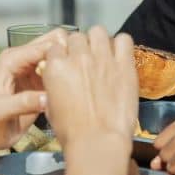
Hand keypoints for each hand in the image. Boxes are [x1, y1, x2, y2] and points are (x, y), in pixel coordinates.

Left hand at [0, 29, 69, 150]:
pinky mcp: (42, 80)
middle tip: (77, 77)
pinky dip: (69, 74)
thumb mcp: (0, 112)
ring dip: (70, 63)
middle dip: (68, 54)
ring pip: (61, 52)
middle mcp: (24, 58)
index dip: (61, 54)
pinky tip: (73, 89)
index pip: (45, 46)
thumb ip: (22, 103)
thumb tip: (47, 98)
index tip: (73, 72)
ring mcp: (34, 68)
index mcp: (12, 59)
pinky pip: (61, 68)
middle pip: (56, 41)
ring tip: (77, 83)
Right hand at [40, 26, 137, 145]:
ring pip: (98, 32)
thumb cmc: (71, 132)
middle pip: (77, 37)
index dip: (62, 54)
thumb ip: (53, 85)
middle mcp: (78, 57)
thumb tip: (58, 78)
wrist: (97, 142)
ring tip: (102, 56)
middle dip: (80, 47)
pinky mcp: (124, 64)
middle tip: (86, 62)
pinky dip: (121, 45)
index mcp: (56, 66)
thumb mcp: (50, 107)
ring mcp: (102, 58)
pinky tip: (120, 57)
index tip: (67, 63)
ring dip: (98, 41)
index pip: (56, 45)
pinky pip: (124, 39)